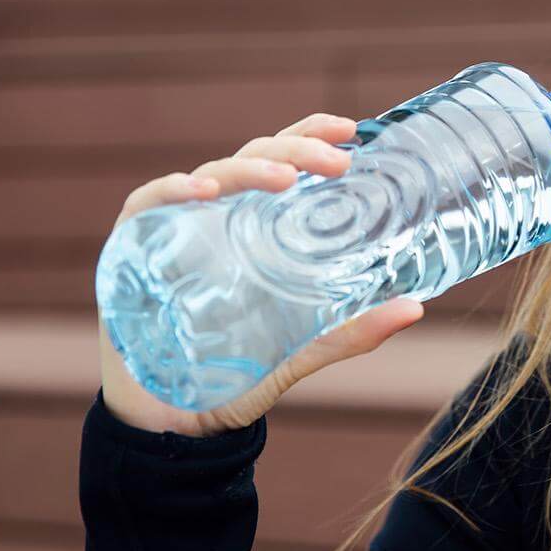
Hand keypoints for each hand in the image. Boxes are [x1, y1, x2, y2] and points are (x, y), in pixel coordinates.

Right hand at [97, 111, 425, 436]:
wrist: (176, 422)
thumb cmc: (237, 374)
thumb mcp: (304, 350)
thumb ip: (353, 330)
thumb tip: (416, 308)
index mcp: (257, 226)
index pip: (283, 161)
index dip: (311, 134)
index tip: (351, 128)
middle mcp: (218, 217)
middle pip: (255, 159)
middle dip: (297, 150)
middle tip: (337, 161)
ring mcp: (176, 228)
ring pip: (211, 174)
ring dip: (250, 169)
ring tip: (287, 179)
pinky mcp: (134, 248)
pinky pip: (148, 203)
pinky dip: (175, 188)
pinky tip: (205, 191)